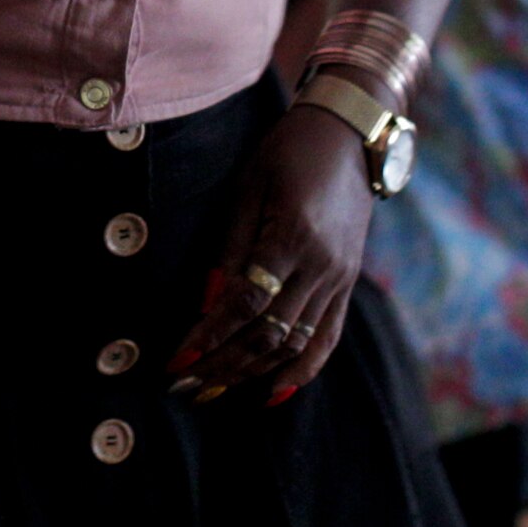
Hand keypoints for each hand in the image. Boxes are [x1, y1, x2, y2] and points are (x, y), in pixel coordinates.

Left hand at [166, 106, 371, 405]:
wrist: (350, 136)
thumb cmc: (288, 152)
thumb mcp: (249, 188)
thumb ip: (230, 249)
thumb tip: (207, 304)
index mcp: (292, 236)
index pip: (245, 303)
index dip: (210, 335)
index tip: (177, 359)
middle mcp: (321, 267)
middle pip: (269, 333)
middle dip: (223, 364)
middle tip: (185, 385)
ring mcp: (340, 279)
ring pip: (296, 343)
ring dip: (252, 372)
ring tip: (214, 389)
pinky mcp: (348, 284)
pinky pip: (327, 337)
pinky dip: (302, 369)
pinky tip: (273, 390)